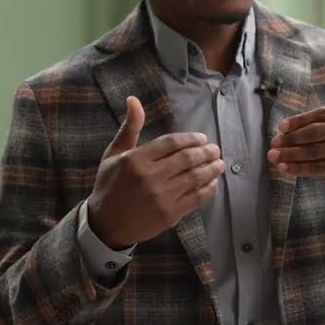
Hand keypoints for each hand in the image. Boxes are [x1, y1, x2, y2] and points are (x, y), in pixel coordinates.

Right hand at [85, 96, 223, 248]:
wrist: (106, 225)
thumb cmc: (109, 185)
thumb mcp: (114, 153)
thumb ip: (130, 127)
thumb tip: (134, 99)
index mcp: (136, 160)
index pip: (171, 143)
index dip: (190, 138)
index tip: (202, 138)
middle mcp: (151, 177)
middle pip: (187, 159)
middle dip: (206, 152)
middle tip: (215, 149)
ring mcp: (162, 198)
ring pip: (195, 178)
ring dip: (211, 169)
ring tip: (219, 163)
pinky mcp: (170, 215)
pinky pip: (196, 198)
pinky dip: (208, 189)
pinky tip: (212, 183)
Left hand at [267, 52, 324, 190]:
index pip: (323, 114)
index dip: (300, 121)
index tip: (282, 127)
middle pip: (315, 132)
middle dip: (290, 139)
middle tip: (274, 143)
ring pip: (314, 151)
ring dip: (290, 155)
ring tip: (273, 157)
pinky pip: (320, 168)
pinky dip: (300, 169)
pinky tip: (286, 170)